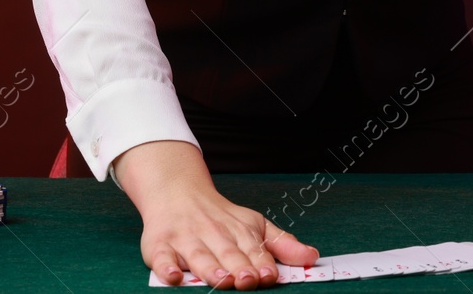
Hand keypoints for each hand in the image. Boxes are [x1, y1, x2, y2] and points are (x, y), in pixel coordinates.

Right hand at [114, 141, 320, 288]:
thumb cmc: (219, 217)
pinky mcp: (160, 245)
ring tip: (222, 281)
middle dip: (239, 267)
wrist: (175, 190)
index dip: (261, 263)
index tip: (270, 276)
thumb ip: (281, 243)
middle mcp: (213, 233)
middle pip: (227, 253)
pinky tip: (172, 277)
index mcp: (238, 230)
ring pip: (198, 256)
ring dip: (210, 269)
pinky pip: (162, 258)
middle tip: (248, 281)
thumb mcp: (253, 224)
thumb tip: (312, 257)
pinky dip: (166, 267)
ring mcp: (185, 239)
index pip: (253, 249)